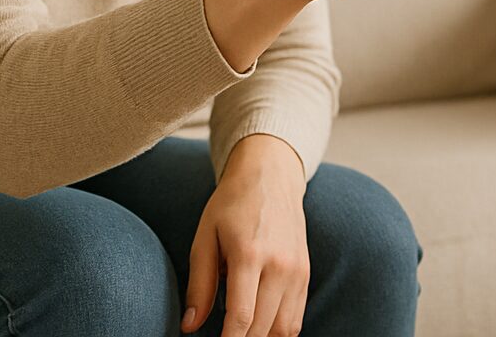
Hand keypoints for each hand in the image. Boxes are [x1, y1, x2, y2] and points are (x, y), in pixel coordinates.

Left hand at [182, 136, 308, 336]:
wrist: (271, 176)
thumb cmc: (232, 204)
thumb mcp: (205, 237)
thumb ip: (199, 284)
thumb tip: (189, 326)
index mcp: (250, 254)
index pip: (241, 318)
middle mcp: (280, 265)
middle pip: (261, 328)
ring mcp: (297, 270)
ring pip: (283, 329)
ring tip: (240, 335)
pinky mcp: (305, 273)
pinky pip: (296, 319)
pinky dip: (278, 333)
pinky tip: (259, 330)